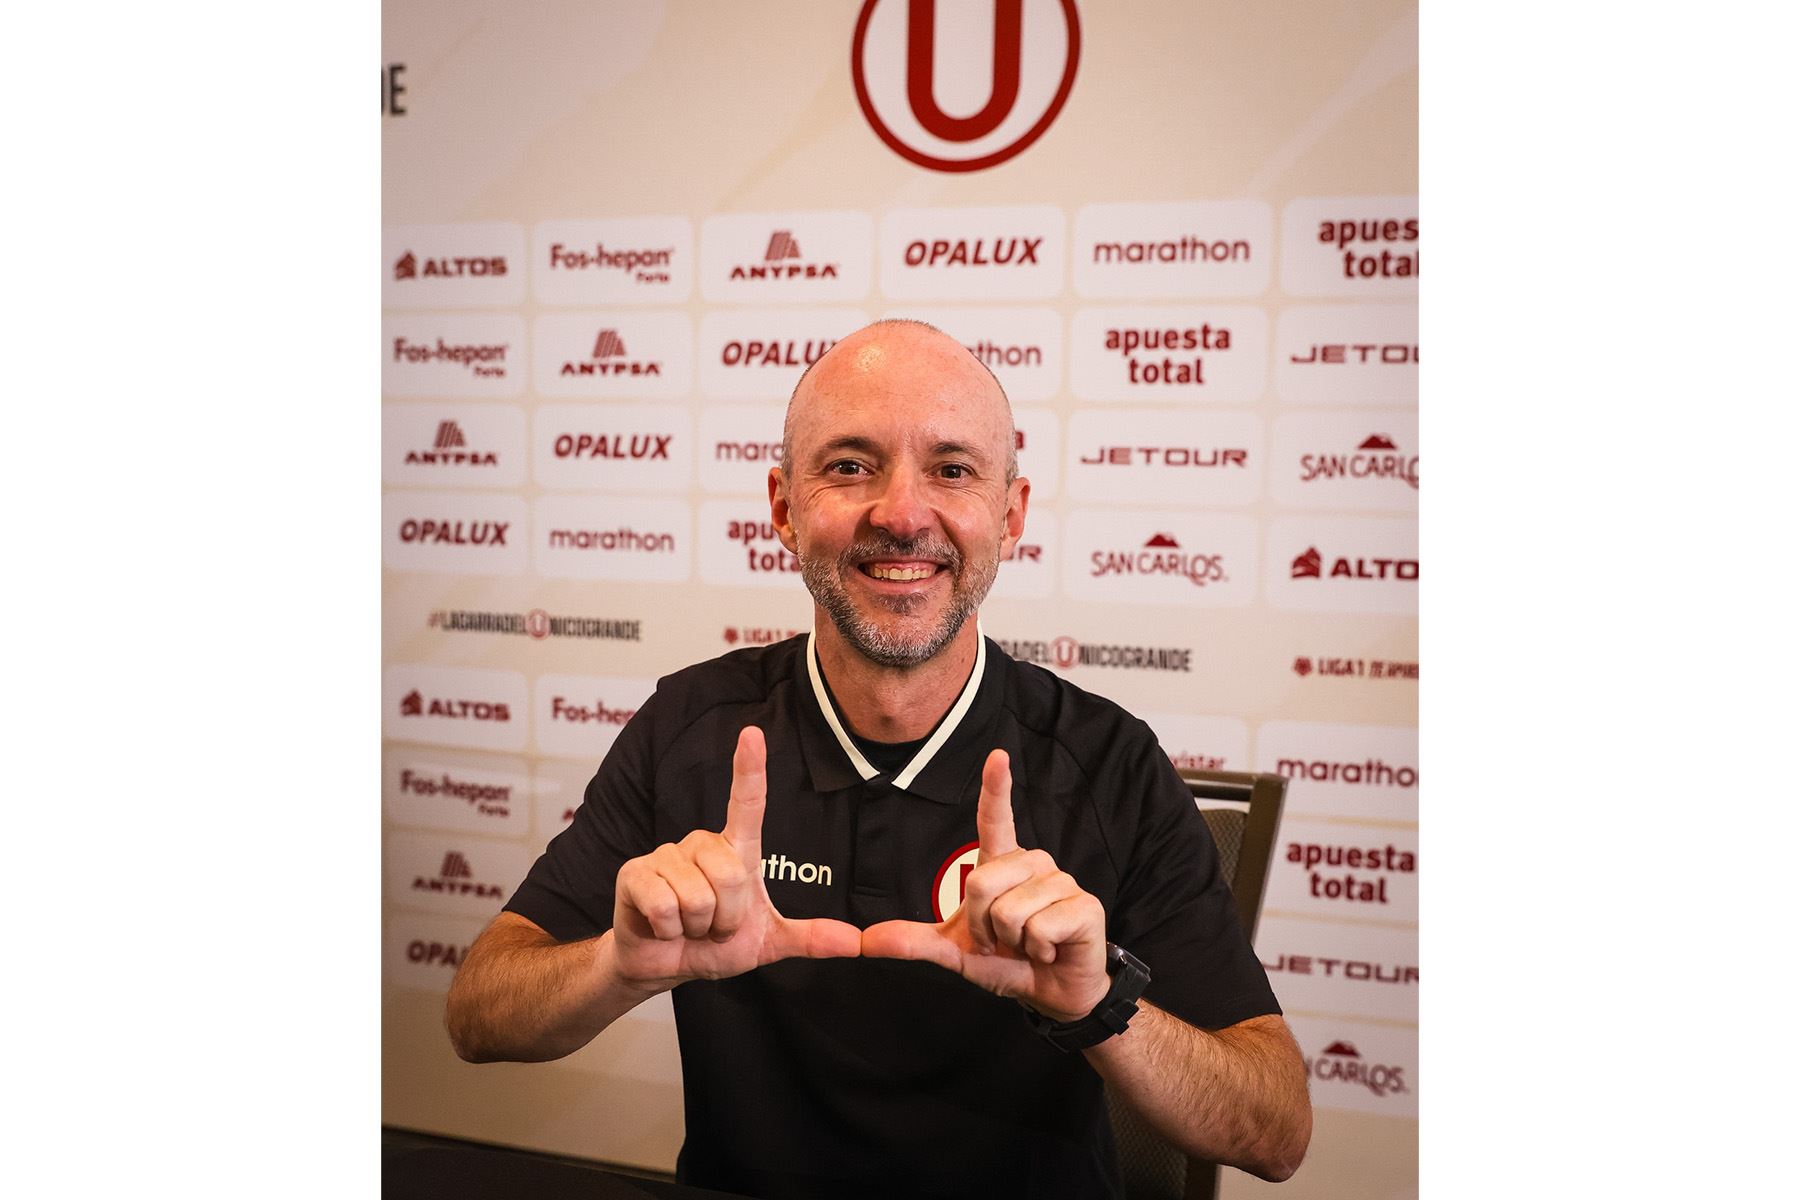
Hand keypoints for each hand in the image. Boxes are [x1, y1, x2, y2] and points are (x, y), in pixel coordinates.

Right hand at [609, 726, 861, 991]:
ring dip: (697, 927)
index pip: (747, 803)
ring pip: (699, 896)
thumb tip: (858, 941)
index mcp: (735, 851)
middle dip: (728, 918)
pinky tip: (661, 927)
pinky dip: (669, 930)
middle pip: (733, 876)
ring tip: (686, 925)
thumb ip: (813, 939)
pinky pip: (666, 906)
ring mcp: (666, 855)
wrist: (661, 964)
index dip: (749, 769)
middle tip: (712, 925)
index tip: (752, 733)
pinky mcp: (635, 873)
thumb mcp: (768, 943)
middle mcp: (701, 843)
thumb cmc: (712, 944)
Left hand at [861, 750, 1109, 1023]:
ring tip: (1031, 944)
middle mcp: (1033, 863)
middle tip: (1003, 940)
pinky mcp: (1084, 906)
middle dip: (982, 926)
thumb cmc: (1007, 962)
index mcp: (1003, 865)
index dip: (995, 788)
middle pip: (980, 883)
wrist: (1052, 992)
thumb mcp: (955, 953)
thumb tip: (867, 940)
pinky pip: (1039, 928)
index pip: (996, 819)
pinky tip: (1051, 950)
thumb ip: (913, 943)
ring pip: (1009, 911)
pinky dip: (1038, 950)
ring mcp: (1062, 882)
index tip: (997, 756)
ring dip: (1012, 942)